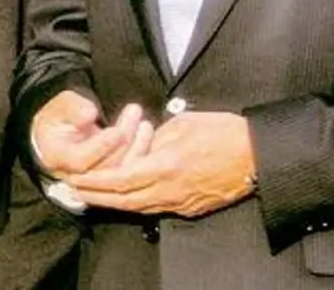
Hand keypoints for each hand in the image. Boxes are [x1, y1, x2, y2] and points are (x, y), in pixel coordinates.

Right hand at [31, 92, 151, 178]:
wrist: (61, 130)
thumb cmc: (60, 116)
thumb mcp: (62, 105)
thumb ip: (74, 108)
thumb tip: (89, 114)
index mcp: (57, 157)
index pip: (80, 160)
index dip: (100, 147)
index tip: (117, 130)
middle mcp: (73, 174)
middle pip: (104, 168)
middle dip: (123, 141)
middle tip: (135, 113)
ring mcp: (93, 181)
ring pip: (120, 173)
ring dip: (137, 147)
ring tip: (144, 122)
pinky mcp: (109, 180)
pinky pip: (128, 173)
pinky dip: (140, 153)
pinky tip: (146, 132)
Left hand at [65, 111, 255, 217]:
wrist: (259, 154)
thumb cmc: (223, 131)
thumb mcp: (183, 124)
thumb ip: (155, 138)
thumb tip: (140, 144)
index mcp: (165, 166)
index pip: (120, 179)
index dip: (95, 181)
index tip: (75, 178)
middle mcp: (170, 190)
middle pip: (124, 200)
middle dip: (96, 196)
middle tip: (74, 191)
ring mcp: (181, 202)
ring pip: (139, 208)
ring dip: (113, 203)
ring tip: (93, 195)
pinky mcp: (192, 207)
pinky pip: (157, 208)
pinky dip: (136, 204)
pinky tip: (125, 198)